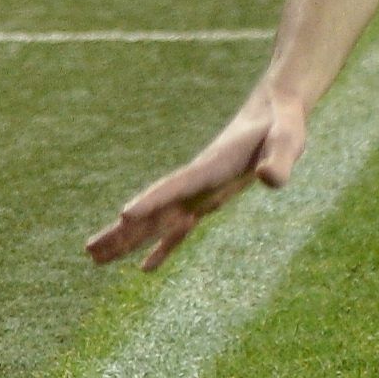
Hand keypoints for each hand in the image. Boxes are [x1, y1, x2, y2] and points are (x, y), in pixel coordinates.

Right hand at [85, 91, 309, 271]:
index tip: (125, 216)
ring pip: (158, 221)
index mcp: (213, 166)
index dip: (153, 200)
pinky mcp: (208, 199)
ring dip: (129, 239)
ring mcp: (200, 192)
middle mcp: (198, 181)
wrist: (276, 109)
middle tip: (89, 251)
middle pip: (154, 208)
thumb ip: (280, 160)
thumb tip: (268, 179)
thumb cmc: (284, 125)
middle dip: (124, 230)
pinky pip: (179, 227)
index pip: (177, 185)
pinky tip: (145, 268)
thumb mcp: (289, 139)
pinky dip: (163, 247)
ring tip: (93, 258)